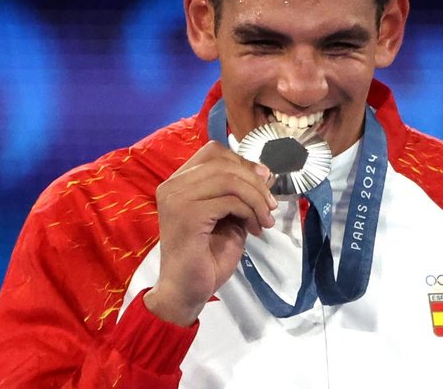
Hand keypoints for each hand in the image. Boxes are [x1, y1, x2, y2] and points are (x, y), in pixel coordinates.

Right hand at [144, 140, 277, 325]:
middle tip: (270, 206)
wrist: (186, 291)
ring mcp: (177, 199)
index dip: (242, 162)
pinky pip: (229, 200)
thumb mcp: (228, 217)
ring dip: (256, 198)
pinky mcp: (187, 215)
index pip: (212, 151)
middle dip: (255, 182)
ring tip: (265, 220)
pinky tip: (255, 230)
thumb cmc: (205, 257)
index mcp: (178, 183)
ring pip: (229, 179)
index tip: (263, 182)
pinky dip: (249, 212)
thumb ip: (239, 194)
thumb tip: (265, 171)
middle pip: (223, 162)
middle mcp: (172, 186)